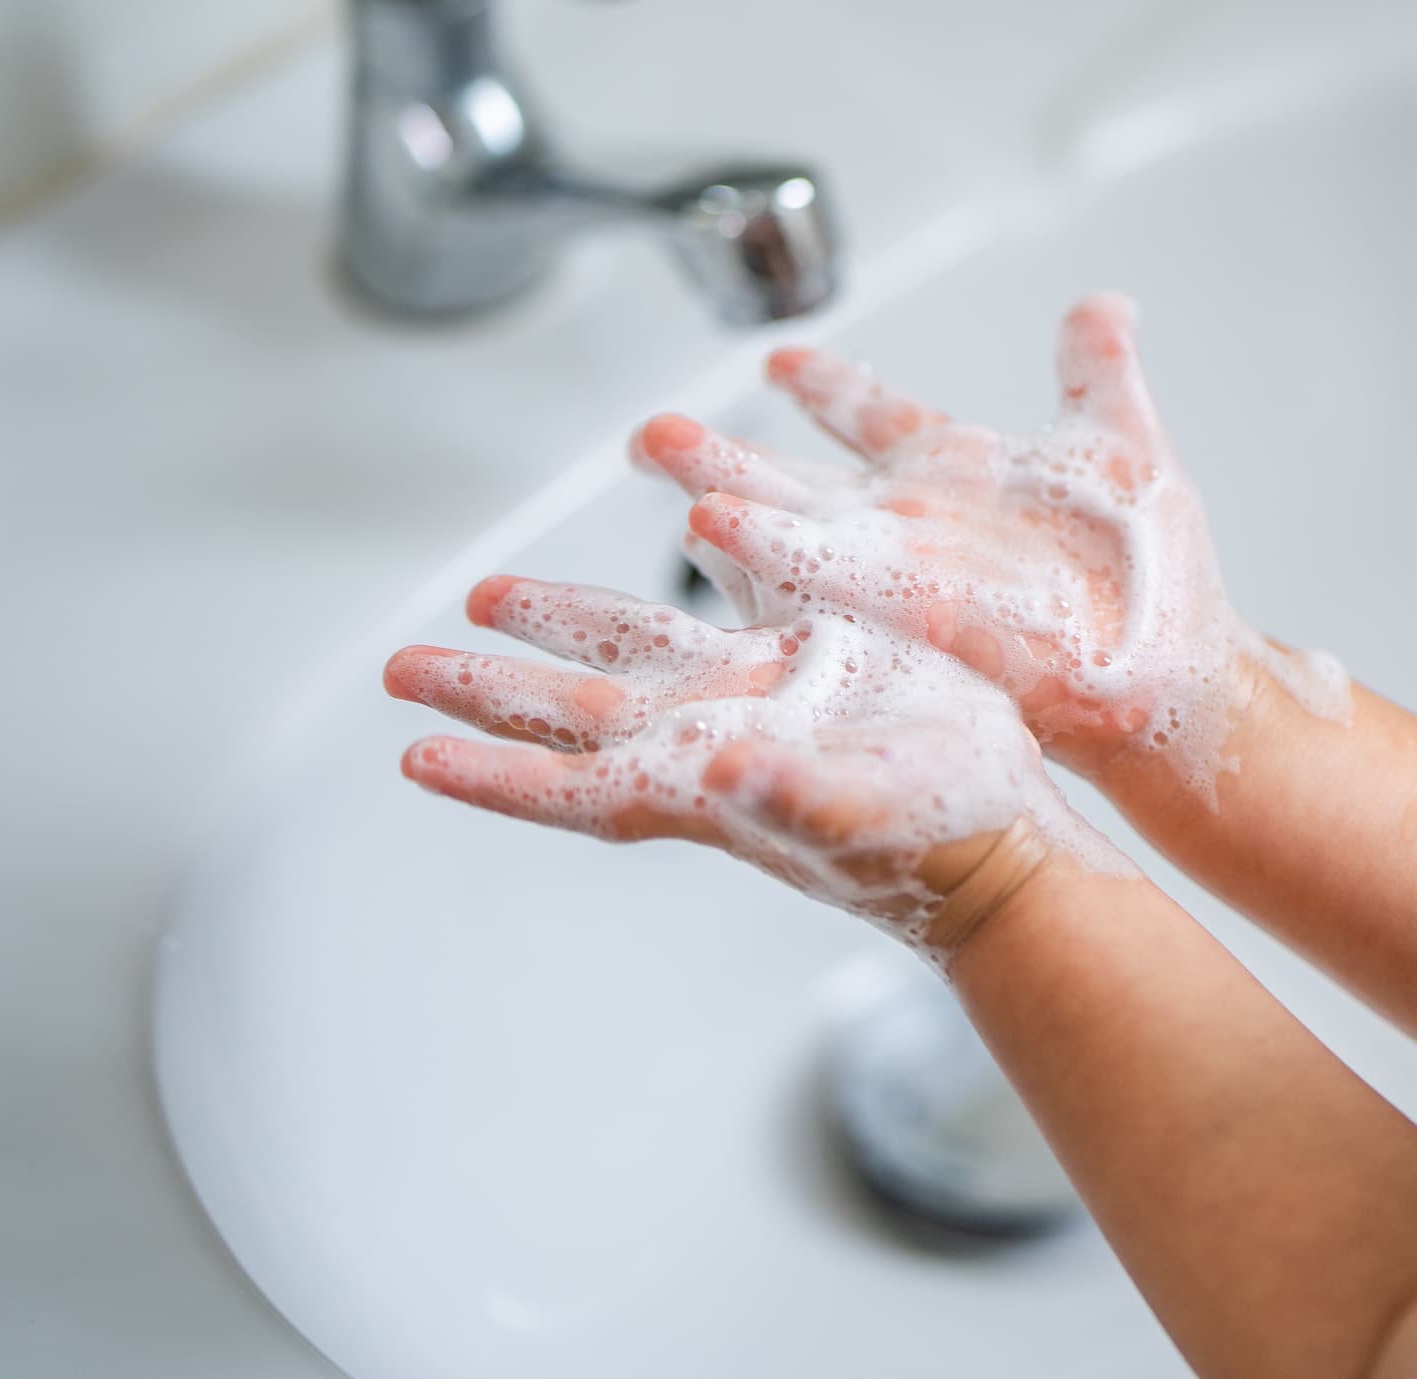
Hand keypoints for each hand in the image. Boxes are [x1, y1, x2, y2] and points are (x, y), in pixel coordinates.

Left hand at [384, 575, 1118, 956]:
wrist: (1013, 844)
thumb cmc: (946, 850)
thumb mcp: (875, 820)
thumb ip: (803, 801)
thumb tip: (735, 772)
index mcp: (711, 784)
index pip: (576, 782)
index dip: (494, 772)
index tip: (415, 755)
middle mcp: (717, 743)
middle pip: (577, 713)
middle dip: (488, 689)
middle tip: (403, 666)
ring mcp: (760, 706)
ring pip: (632, 659)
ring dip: (555, 633)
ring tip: (483, 601)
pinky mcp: (813, 671)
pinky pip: (718, 620)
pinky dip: (674, 595)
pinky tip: (655, 565)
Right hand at [634, 294, 1345, 801]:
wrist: (1177, 677)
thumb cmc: (1159, 586)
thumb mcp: (1123, 446)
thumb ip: (1096, 370)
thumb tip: (1102, 303)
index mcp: (959, 473)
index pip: (873, 415)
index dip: (827, 387)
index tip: (780, 359)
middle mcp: (917, 525)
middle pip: (798, 480)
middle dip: (721, 454)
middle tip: (651, 430)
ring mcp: (909, 572)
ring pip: (791, 529)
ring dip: (725, 497)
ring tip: (662, 460)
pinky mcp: (915, 619)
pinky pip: (825, 586)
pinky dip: (769, 556)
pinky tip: (711, 529)